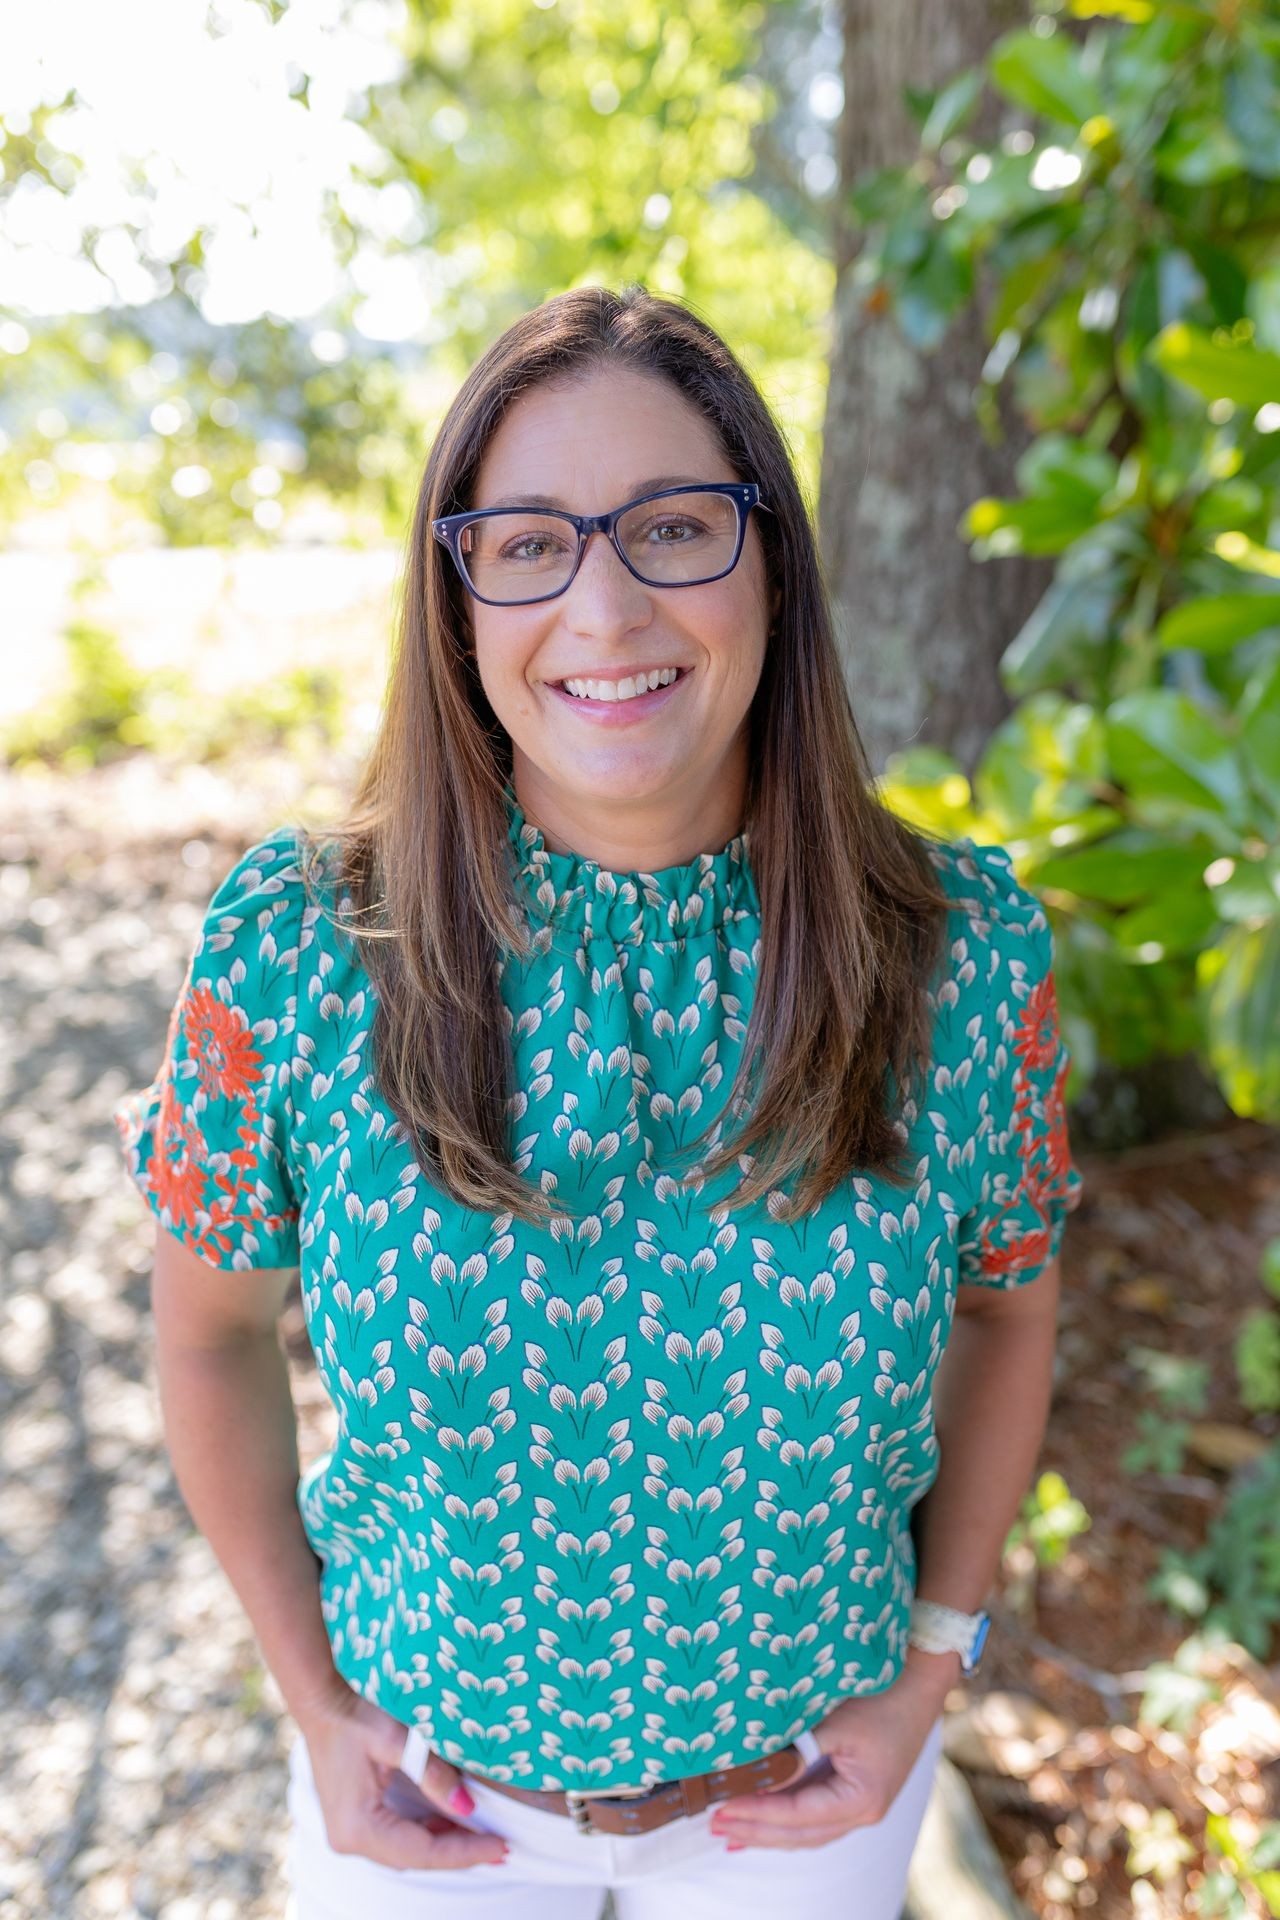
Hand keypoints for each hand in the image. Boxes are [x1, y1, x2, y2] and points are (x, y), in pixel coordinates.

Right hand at [293, 1678, 508, 1870]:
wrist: (321, 1702)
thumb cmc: (355, 1715)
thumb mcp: (398, 1740)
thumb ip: (433, 1775)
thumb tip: (468, 1808)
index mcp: (359, 1827)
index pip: (423, 1851)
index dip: (465, 1852)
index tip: (501, 1847)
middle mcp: (350, 1840)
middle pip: (416, 1857)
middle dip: (459, 1853)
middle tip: (501, 1847)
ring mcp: (349, 1834)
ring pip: (407, 1851)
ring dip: (444, 1845)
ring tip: (484, 1839)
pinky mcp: (353, 1822)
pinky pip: (396, 1839)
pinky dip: (425, 1834)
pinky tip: (451, 1824)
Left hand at [707, 1661, 949, 1851]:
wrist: (921, 1678)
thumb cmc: (882, 1695)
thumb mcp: (836, 1722)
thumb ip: (798, 1752)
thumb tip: (754, 1774)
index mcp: (862, 1798)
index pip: (797, 1815)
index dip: (757, 1814)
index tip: (721, 1809)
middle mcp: (863, 1811)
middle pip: (800, 1834)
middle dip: (756, 1832)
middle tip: (714, 1828)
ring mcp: (862, 1804)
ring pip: (807, 1831)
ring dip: (768, 1832)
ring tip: (729, 1833)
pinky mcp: (857, 1791)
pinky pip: (816, 1817)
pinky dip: (787, 1820)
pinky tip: (764, 1818)